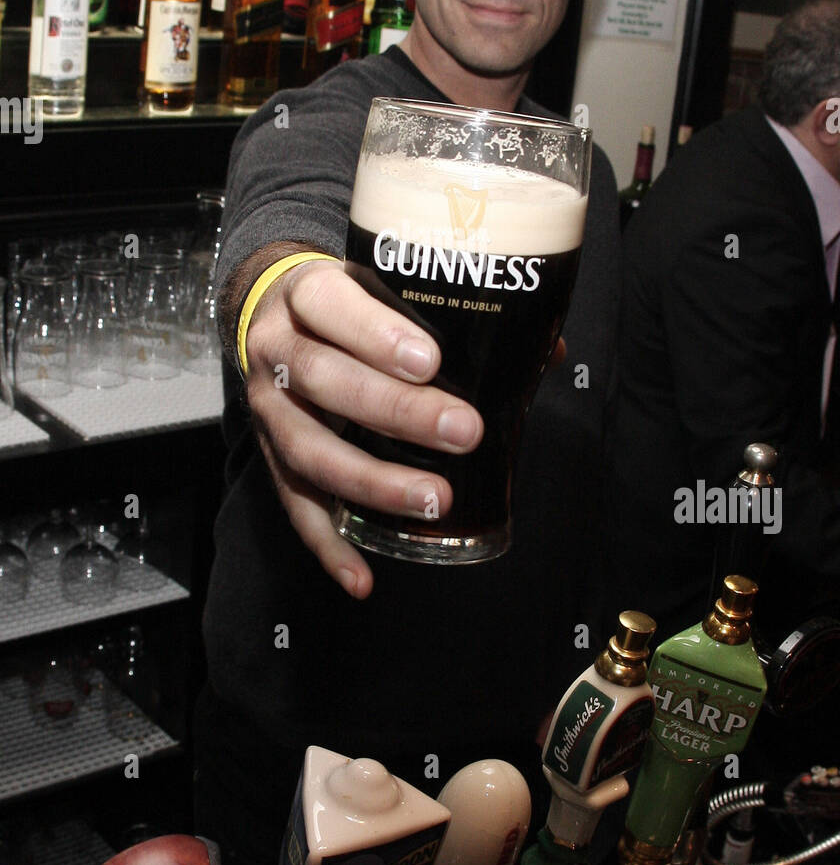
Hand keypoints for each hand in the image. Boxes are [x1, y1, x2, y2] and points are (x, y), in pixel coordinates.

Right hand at [243, 259, 483, 598]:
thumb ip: (454, 313)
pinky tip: (362, 577)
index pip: (329, 304)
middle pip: (323, 379)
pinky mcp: (270, 454)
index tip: (431, 360)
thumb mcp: (382, 287)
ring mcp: (267, 408)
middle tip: (464, 431)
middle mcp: (275, 350)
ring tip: (434, 498)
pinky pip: (295, 505)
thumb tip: (547, 349)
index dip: (375, 333)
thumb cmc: (348, 304)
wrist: (271, 313)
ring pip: (308, 448)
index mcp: (305, 293)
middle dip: (395, 410)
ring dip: (372, 480)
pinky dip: (328, 544)